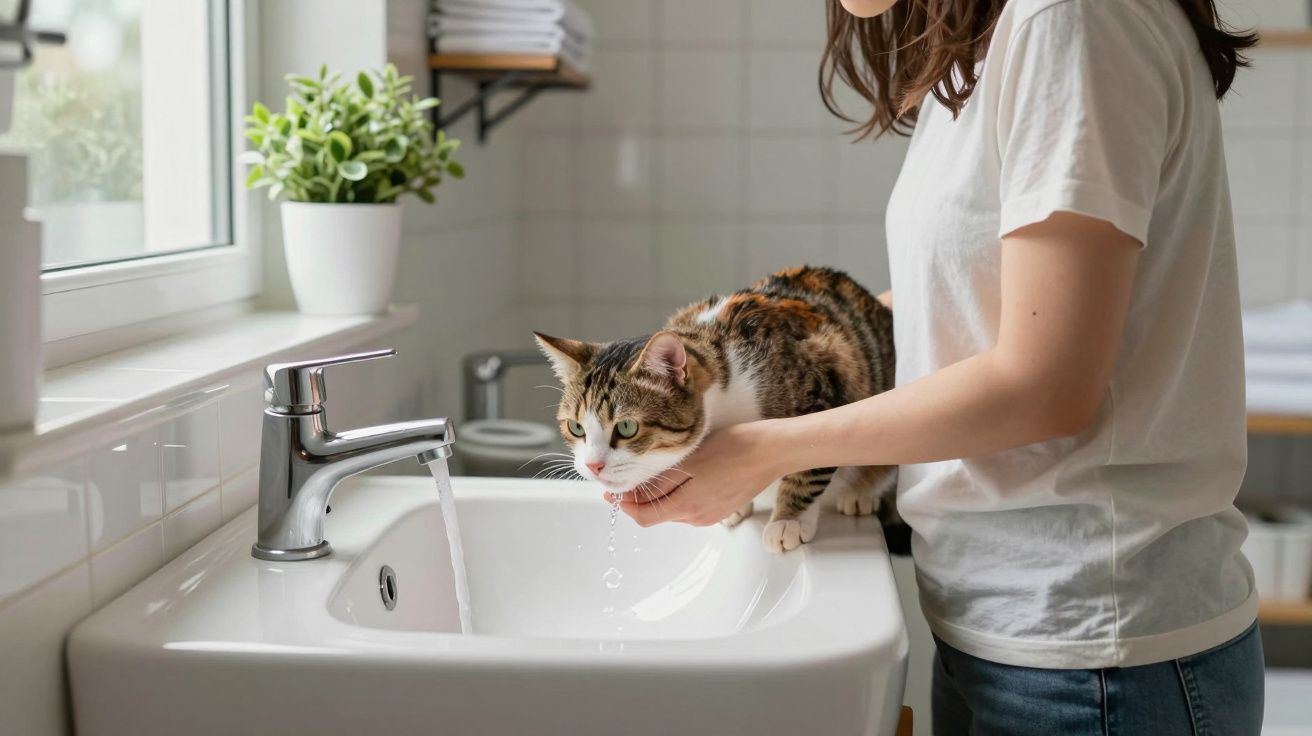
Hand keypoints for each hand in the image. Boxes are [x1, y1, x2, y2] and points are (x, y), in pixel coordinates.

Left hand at [606, 422, 781, 526]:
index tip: (611, 491)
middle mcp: (698, 517)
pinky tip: (684, 477)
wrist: (770, 451)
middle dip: (640, 500)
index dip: (624, 505)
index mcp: (686, 507)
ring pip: (675, 509)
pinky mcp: (723, 508)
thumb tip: (632, 495)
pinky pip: (692, 505)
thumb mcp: (688, 463)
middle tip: (627, 479)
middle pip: (658, 514)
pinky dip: (679, 495)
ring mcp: (713, 514)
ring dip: (660, 497)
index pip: (644, 516)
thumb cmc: (731, 449)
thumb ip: (659, 483)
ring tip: (654, 474)